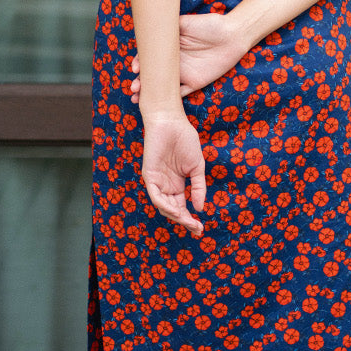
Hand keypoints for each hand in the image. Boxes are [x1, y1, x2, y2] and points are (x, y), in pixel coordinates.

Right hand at [130, 13, 247, 101]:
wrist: (232, 35)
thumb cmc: (209, 25)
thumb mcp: (185, 22)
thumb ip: (169, 27)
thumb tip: (150, 29)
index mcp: (171, 48)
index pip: (151, 58)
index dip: (141, 63)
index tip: (135, 67)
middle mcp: (175, 62)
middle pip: (154, 74)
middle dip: (141, 81)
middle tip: (134, 88)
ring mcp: (184, 73)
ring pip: (163, 86)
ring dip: (151, 93)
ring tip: (139, 98)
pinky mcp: (195, 83)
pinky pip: (180, 94)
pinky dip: (169, 99)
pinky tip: (159, 102)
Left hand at [140, 112, 205, 236]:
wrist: (172, 122)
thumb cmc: (184, 140)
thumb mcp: (196, 168)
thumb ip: (198, 188)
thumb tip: (200, 208)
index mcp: (176, 184)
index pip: (181, 207)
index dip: (190, 219)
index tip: (201, 228)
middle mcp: (165, 185)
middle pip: (173, 210)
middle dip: (184, 221)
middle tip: (196, 229)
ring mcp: (157, 181)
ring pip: (163, 206)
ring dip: (176, 216)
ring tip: (189, 222)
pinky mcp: (149, 175)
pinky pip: (155, 195)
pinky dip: (164, 205)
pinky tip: (176, 211)